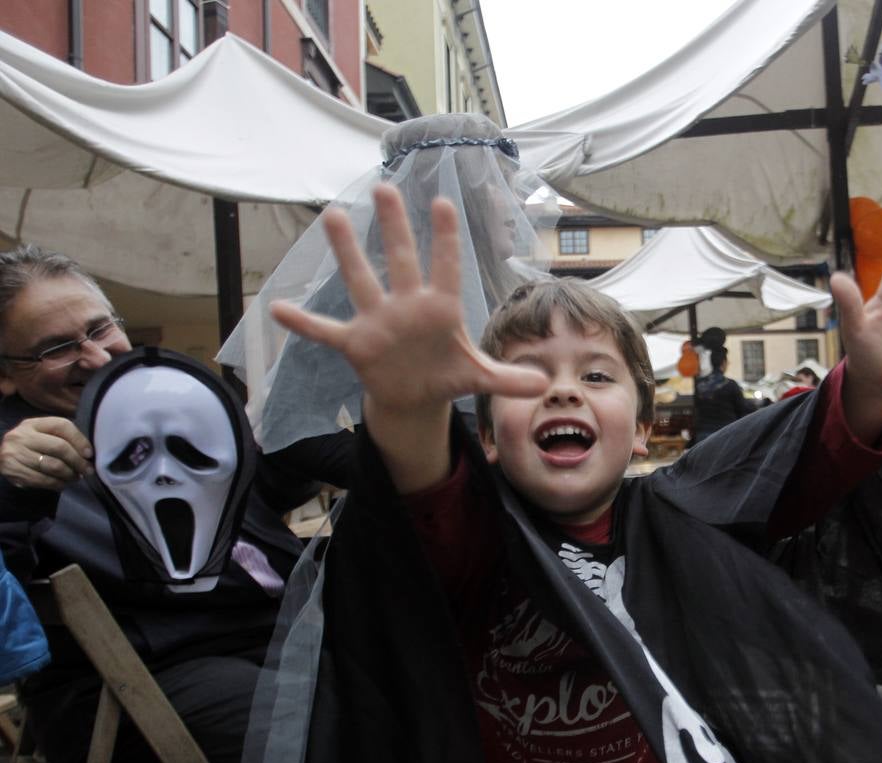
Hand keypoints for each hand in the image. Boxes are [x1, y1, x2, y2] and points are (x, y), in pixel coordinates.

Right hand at [0, 417, 91, 490]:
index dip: (79, 440)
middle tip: (88, 470)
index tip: (90, 454)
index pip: (61, 425)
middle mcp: (21, 436)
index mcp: (33, 424)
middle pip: (59, 447)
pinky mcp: (12, 470)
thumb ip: (64, 438)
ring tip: (76, 477)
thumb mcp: (44, 435)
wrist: (3, 457)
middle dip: (78, 461)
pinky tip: (63, 483)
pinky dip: (57, 484)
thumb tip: (88, 454)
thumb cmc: (32, 447)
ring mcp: (15, 453)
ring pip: (53, 466)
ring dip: (70, 474)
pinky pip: (42, 480)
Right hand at [270, 184, 547, 420]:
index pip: (446, 266)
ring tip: (333, 215)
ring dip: (347, 252)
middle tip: (384, 187)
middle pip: (400, 259)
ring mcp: (379, 321)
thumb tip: (544, 383)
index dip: (446, 238)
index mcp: (441, 308)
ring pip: (361, 280)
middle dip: (395, 226)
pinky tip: (278, 309)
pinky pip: (325, 331)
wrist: (416, 397)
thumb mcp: (479, 378)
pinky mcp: (357, 343)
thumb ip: (508, 378)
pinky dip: (303, 324)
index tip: (443, 201)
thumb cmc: (447, 374)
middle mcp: (407, 305)